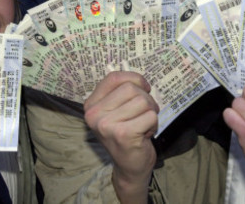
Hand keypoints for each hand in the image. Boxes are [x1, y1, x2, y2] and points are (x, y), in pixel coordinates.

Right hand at [84, 71, 158, 203]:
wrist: (129, 167)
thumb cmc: (127, 134)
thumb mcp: (116, 111)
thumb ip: (121, 93)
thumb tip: (138, 79)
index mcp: (90, 105)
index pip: (113, 78)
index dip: (134, 78)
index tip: (144, 88)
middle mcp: (94, 114)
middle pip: (130, 88)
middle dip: (146, 99)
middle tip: (144, 114)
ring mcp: (106, 125)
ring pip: (142, 101)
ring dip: (150, 112)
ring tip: (143, 124)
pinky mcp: (123, 134)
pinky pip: (150, 116)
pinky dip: (153, 123)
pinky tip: (145, 134)